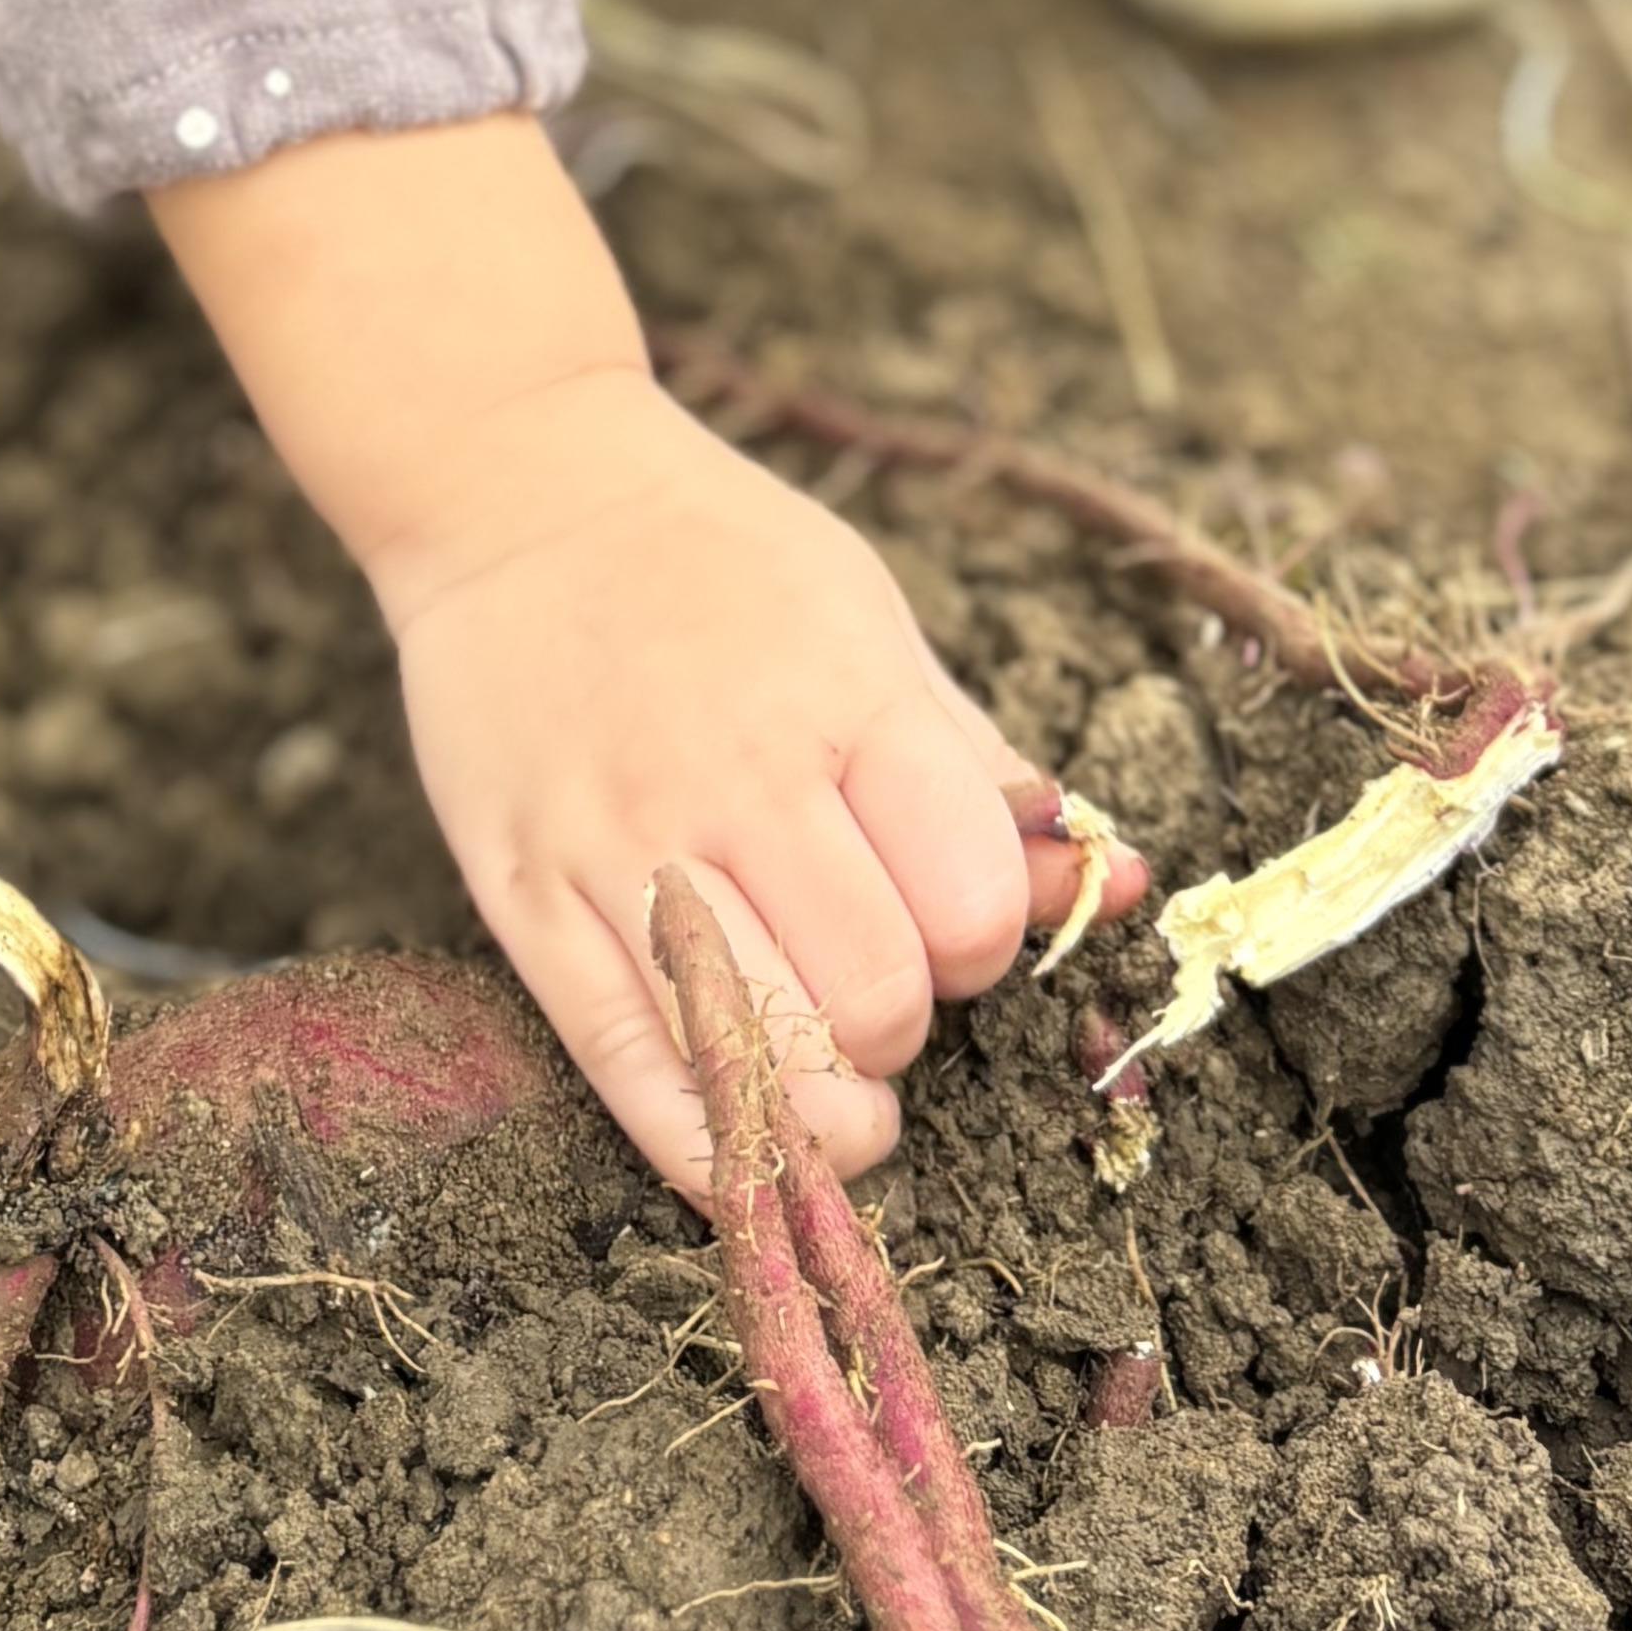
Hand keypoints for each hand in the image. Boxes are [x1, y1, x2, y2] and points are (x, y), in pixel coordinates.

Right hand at [368, 371, 1130, 1197]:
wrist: (517, 489)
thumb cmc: (719, 558)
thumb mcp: (871, 619)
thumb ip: (977, 764)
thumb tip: (1114, 880)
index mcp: (844, 699)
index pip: (970, 902)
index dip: (984, 943)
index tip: (948, 920)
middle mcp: (735, 776)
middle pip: (877, 997)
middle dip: (903, 1023)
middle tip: (875, 984)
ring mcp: (620, 842)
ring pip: (762, 1052)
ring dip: (823, 1096)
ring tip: (833, 1077)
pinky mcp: (525, 895)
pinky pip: (629, 1068)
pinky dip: (711, 1142)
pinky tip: (758, 1137)